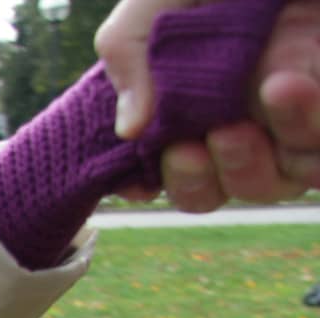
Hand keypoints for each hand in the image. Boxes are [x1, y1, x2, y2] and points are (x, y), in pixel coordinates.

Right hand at [99, 0, 319, 210]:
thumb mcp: (155, 1)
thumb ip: (128, 55)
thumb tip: (131, 129)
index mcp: (201, 98)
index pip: (183, 168)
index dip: (171, 180)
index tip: (164, 161)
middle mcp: (254, 110)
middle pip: (231, 186)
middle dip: (212, 177)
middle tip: (214, 134)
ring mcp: (303, 108)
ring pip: (287, 175)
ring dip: (266, 157)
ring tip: (269, 93)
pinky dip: (311, 126)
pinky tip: (291, 88)